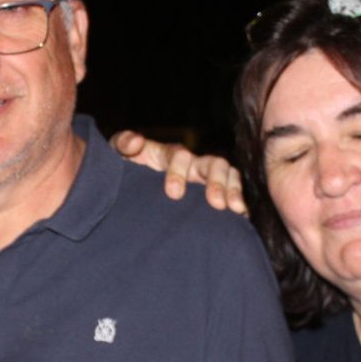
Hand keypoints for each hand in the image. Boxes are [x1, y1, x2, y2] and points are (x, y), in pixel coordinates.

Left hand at [109, 131, 245, 214]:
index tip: (173, 194)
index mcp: (169, 156)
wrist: (127, 194)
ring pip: (228, 176)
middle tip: (215, 204)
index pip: (181, 156)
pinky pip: (233, 195)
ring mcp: (204, 181)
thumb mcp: (117, 156)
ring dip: (233, 191)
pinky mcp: (212, 198)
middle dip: (216, 182)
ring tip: (235, 210)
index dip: (179, 173)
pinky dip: (240, 203)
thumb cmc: (123, 172)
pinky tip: (243, 219)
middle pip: (213, 164)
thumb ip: (122, 144)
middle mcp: (192, 166)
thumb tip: (137, 142)